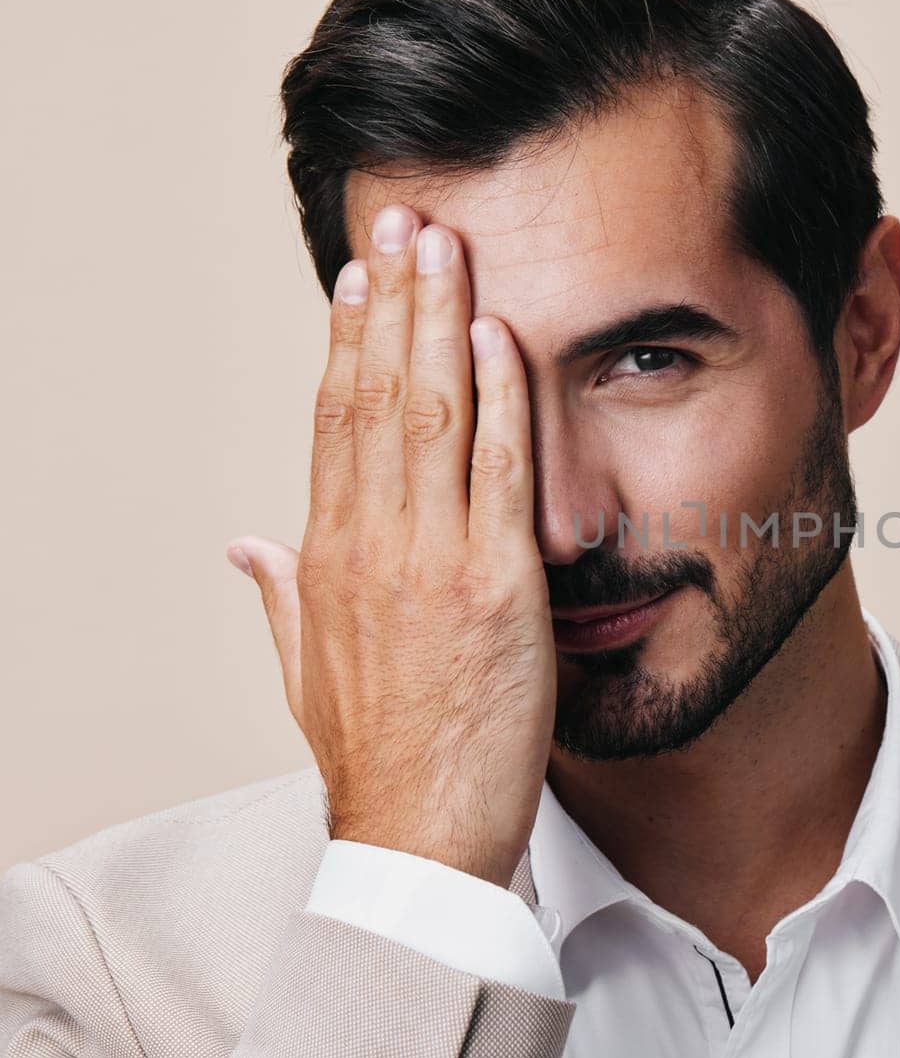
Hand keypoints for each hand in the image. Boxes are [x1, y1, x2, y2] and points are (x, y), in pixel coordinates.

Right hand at [226, 204, 554, 887]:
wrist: (417, 836)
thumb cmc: (375, 757)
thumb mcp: (304, 673)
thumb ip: (277, 597)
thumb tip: (243, 545)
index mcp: (323, 559)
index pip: (332, 423)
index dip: (347, 342)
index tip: (358, 279)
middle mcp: (369, 545)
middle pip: (376, 395)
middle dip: (392, 301)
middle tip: (405, 220)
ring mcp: (430, 560)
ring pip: (429, 413)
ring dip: (438, 320)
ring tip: (445, 245)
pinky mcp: (495, 586)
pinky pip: (498, 471)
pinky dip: (499, 398)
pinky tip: (498, 337)